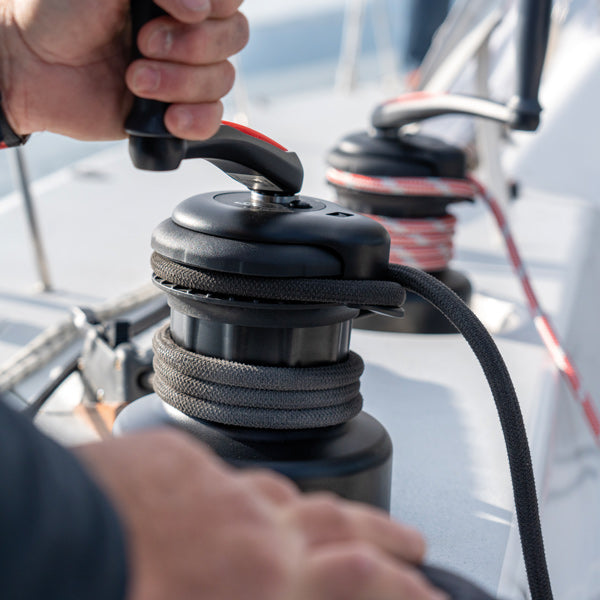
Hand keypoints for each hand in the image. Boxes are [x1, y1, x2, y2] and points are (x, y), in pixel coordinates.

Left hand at [0, 0, 247, 139]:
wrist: (30, 66)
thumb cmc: (58, 13)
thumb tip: (199, 10)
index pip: (229, 0)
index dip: (215, 7)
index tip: (179, 11)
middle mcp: (186, 33)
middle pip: (234, 39)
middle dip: (191, 46)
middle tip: (142, 43)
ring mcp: (183, 73)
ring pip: (222, 80)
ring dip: (179, 83)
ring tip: (133, 79)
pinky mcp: (175, 111)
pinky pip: (212, 120)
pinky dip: (195, 120)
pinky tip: (167, 116)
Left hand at [76, 430, 447, 599]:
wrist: (46, 540)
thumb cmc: (110, 592)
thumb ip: (265, 597)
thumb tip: (289, 590)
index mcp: (262, 585)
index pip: (364, 581)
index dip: (409, 588)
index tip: (432, 591)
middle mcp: (250, 530)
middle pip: (341, 524)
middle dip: (387, 537)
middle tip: (415, 547)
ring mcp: (216, 488)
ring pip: (291, 494)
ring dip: (327, 511)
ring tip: (351, 521)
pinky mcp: (181, 461)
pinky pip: (233, 475)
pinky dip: (255, 492)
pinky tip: (254, 499)